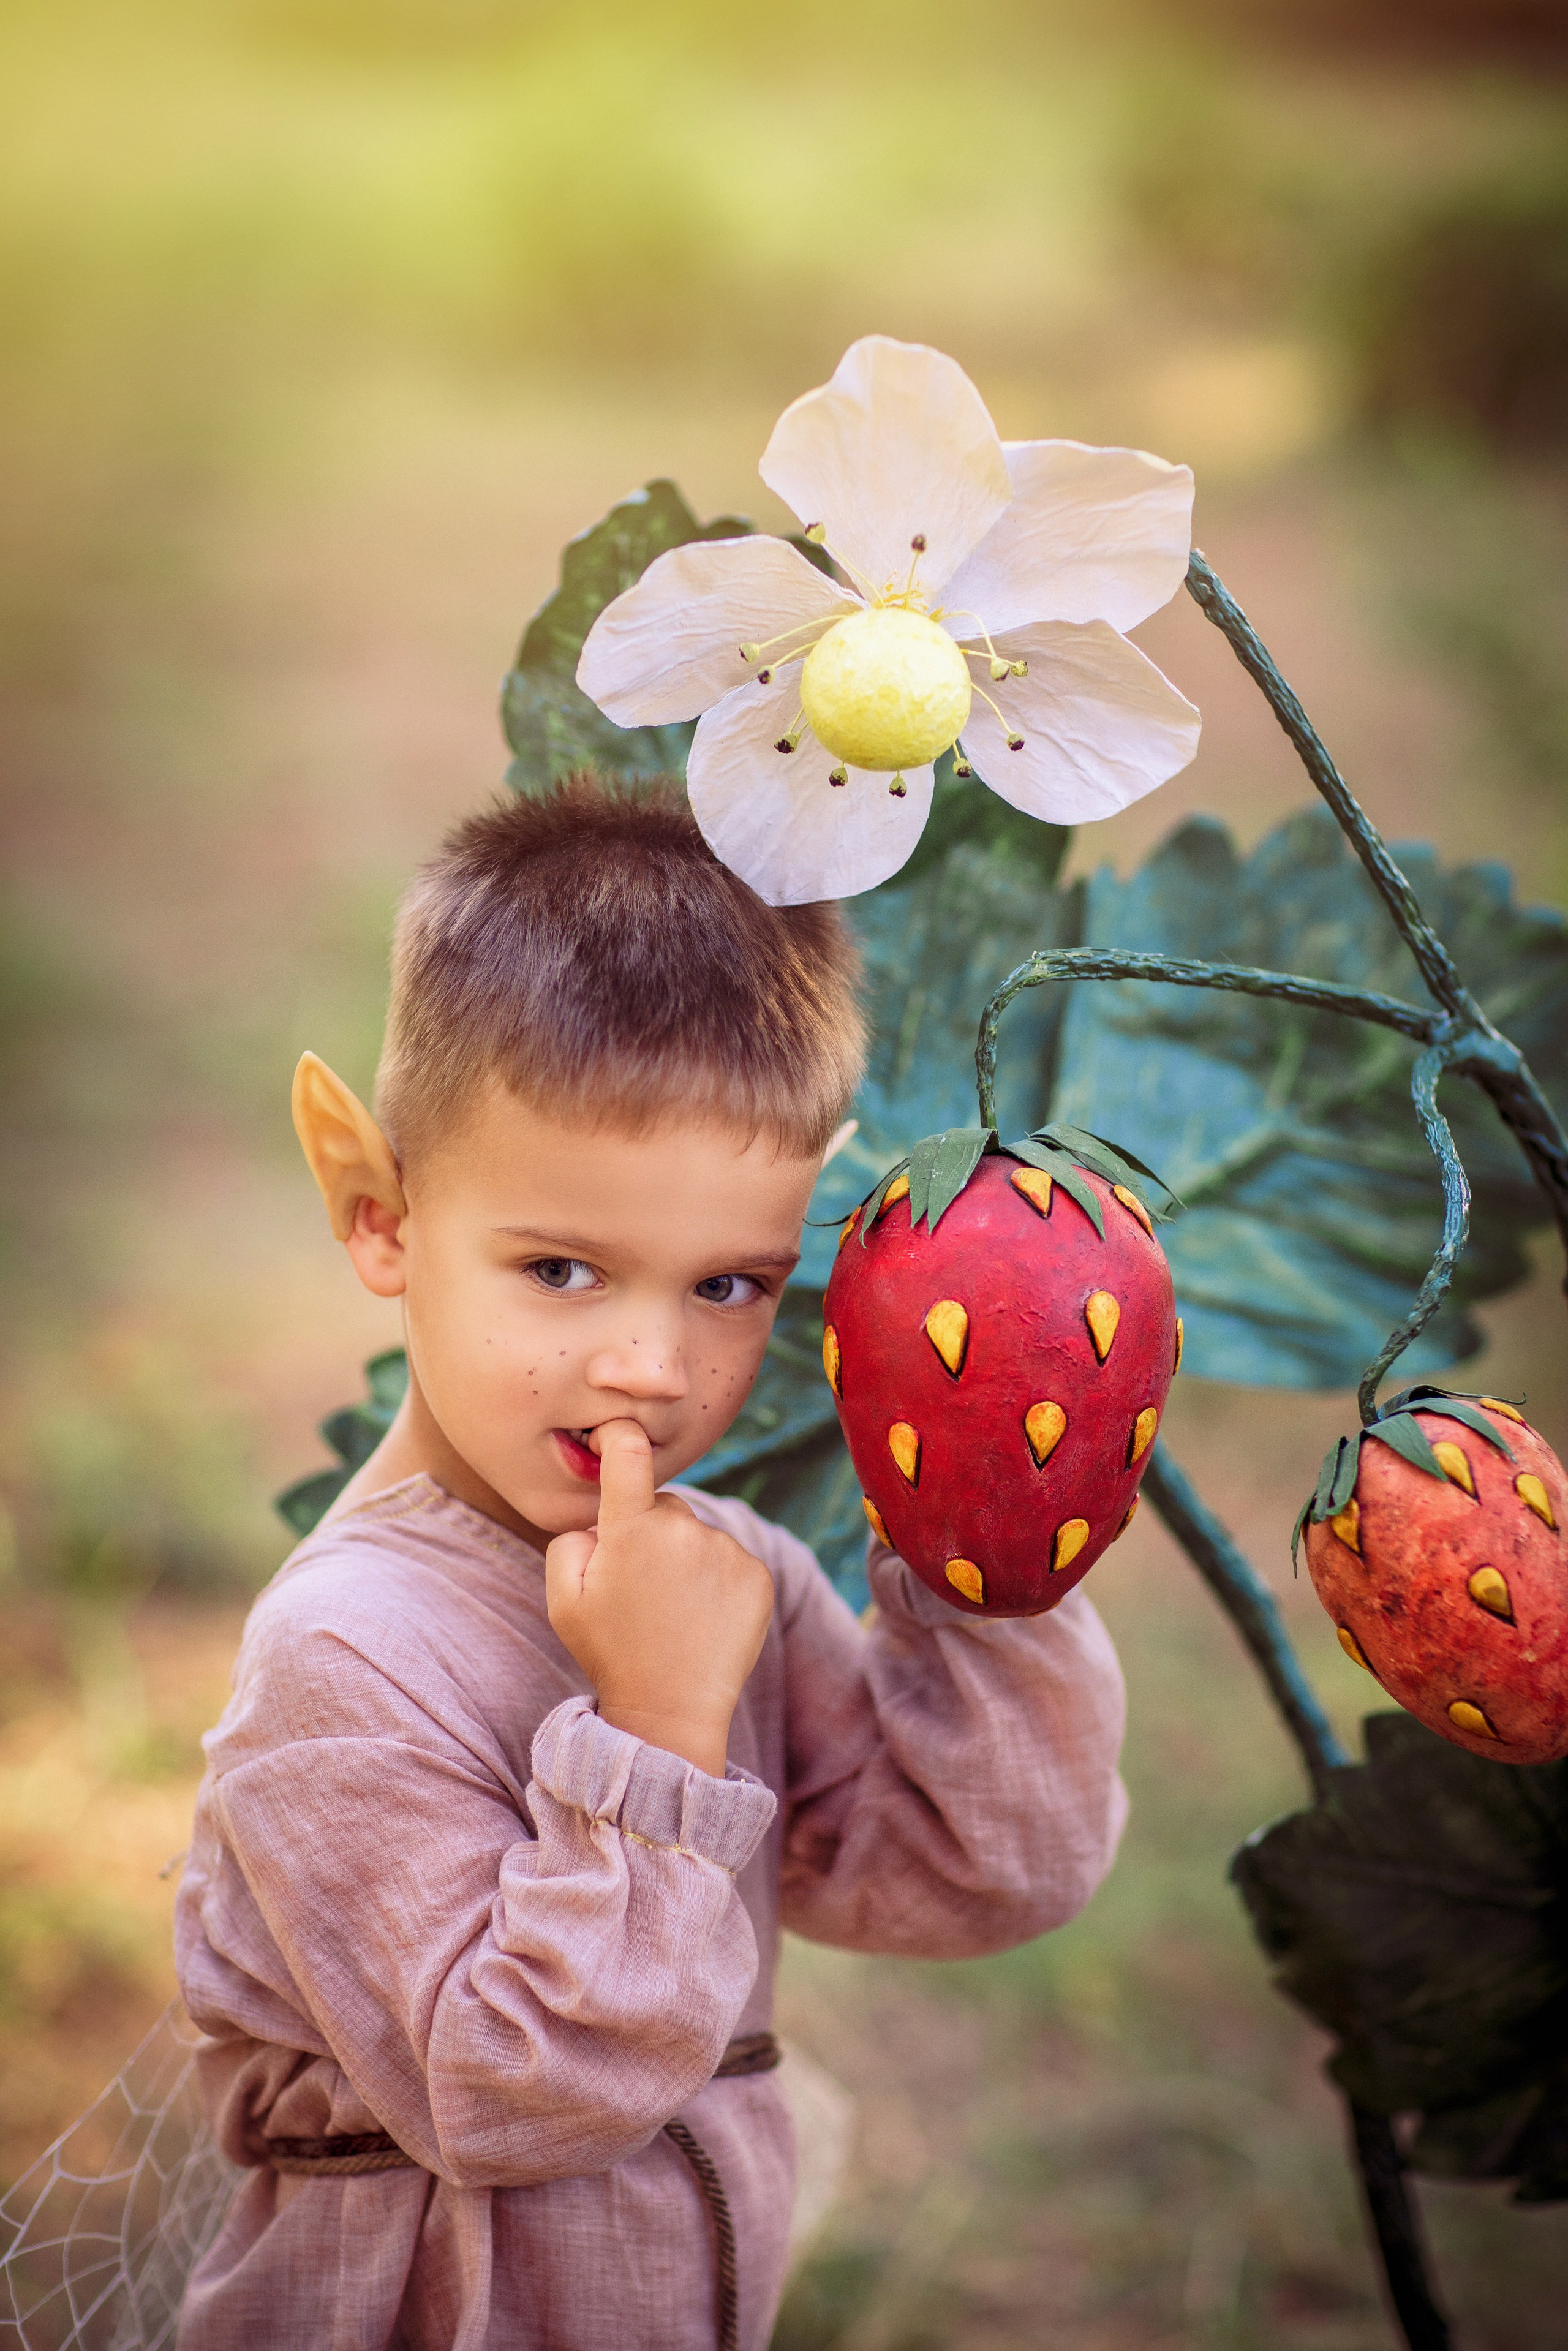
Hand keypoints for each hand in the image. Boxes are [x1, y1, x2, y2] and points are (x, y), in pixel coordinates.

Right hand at [545, 1421, 775, 1776]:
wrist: (671, 1711)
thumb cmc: (609, 1651)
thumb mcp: (561, 1597)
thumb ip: (570, 1536)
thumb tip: (601, 1512)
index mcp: (631, 1528)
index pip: (628, 1451)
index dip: (619, 1433)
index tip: (615, 1433)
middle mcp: (684, 1529)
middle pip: (663, 1505)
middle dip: (648, 1531)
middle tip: (639, 1588)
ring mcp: (726, 1551)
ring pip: (697, 1535)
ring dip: (684, 1559)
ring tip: (672, 1611)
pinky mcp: (758, 1575)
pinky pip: (730, 1559)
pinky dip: (716, 1580)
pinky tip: (702, 1618)